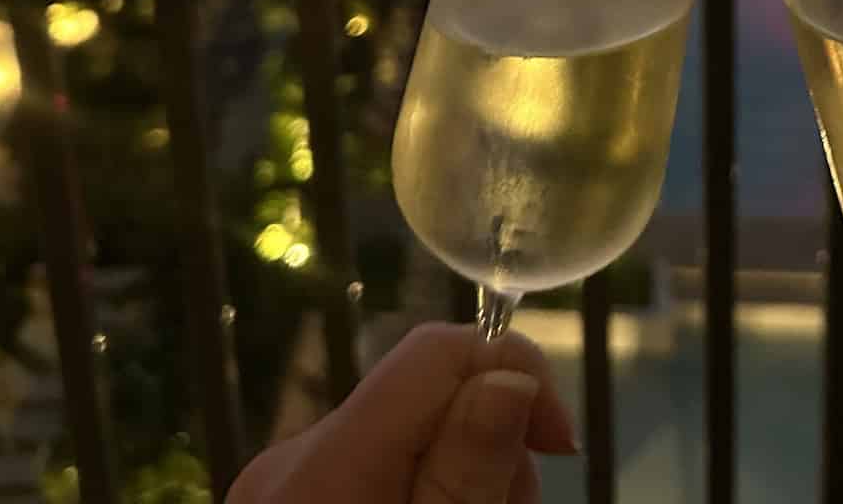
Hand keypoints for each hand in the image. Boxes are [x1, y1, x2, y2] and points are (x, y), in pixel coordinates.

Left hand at [229, 323, 577, 503]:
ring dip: (463, 472)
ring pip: (407, 439)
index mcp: (324, 464)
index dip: (512, 372)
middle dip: (493, 444)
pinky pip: (374, 473)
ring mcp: (282, 486)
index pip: (433, 352)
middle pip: (428, 400)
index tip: (560, 444)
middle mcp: (291, 459)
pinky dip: (420, 490)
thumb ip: (465, 472)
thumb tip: (509, 374)